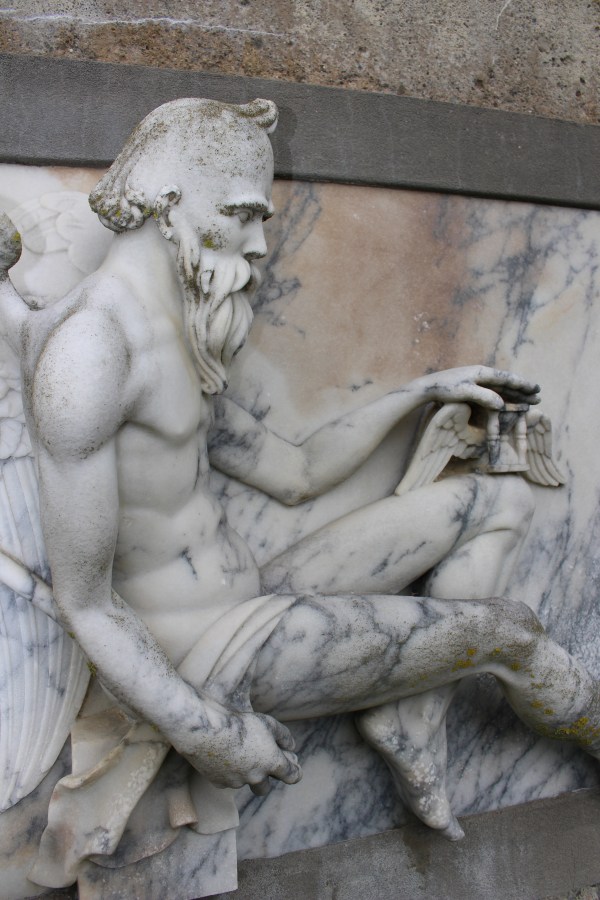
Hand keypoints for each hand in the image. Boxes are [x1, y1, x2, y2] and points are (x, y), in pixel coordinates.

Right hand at [177, 701, 301, 793]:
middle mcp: (256, 777)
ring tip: (236, 754)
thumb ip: (283, 736)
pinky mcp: (218, 782)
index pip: (292, 776)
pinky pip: (226, 780)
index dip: (295, 772)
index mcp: (272, 763)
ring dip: (243, 773)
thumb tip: (291, 747)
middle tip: (260, 764)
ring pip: (243, 782)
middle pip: (264, 788)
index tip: (294, 768)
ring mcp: (236, 782)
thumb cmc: (240, 724)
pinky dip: (226, 771)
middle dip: (264, 779)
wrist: (208, 732)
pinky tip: (221, 755)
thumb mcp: (268, 723)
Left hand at [414, 366, 539, 410]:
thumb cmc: (445, 389)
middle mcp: (482, 375)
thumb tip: (501, 404)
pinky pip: (493, 393)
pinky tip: (510, 402)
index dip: (522, 384)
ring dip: (515, 395)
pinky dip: (504, 397)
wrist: (428, 387)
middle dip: (523, 391)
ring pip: (501, 388)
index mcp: (482, 372)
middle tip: (539, 396)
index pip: (507, 378)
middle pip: (507, 383)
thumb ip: (483, 397)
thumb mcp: (464, 392)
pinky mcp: (473, 388)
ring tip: (530, 400)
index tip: (535, 388)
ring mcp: (478, 381)